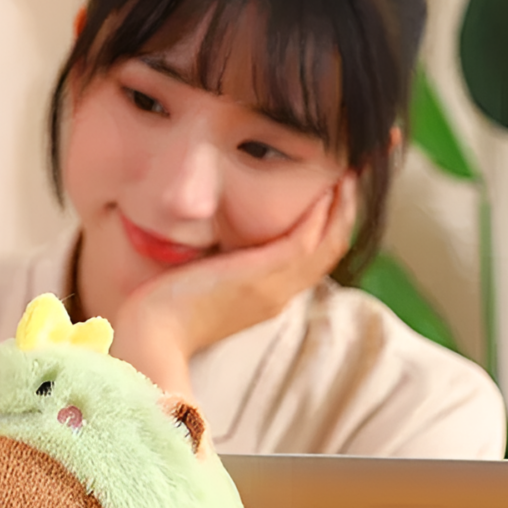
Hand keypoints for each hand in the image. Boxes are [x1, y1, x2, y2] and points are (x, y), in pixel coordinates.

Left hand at [110, 174, 357, 395]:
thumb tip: (215, 239)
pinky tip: (328, 186)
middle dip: (348, 210)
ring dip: (343, 205)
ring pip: (329, 243)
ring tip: (350, 171)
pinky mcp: (262, 276)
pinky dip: (322, 213)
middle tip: (355, 173)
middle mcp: (279, 294)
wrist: (151, 335)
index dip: (330, 225)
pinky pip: (307, 240)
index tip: (336, 193)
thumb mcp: (200, 283)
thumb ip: (218, 263)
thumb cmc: (162, 311)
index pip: (313, 258)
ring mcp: (274, 287)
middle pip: (331, 250)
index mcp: (268, 296)